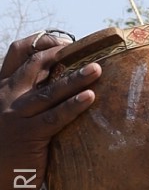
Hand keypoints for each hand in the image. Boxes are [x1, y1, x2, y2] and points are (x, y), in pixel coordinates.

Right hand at [0, 31, 98, 175]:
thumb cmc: (9, 147)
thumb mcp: (12, 113)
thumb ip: (30, 97)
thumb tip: (64, 81)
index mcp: (1, 87)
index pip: (18, 52)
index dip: (42, 43)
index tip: (67, 42)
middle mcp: (6, 96)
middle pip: (35, 65)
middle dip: (63, 55)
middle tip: (88, 52)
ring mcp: (15, 115)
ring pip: (49, 90)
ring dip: (75, 78)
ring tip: (97, 69)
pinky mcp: (28, 135)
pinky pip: (54, 117)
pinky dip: (73, 106)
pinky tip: (90, 97)